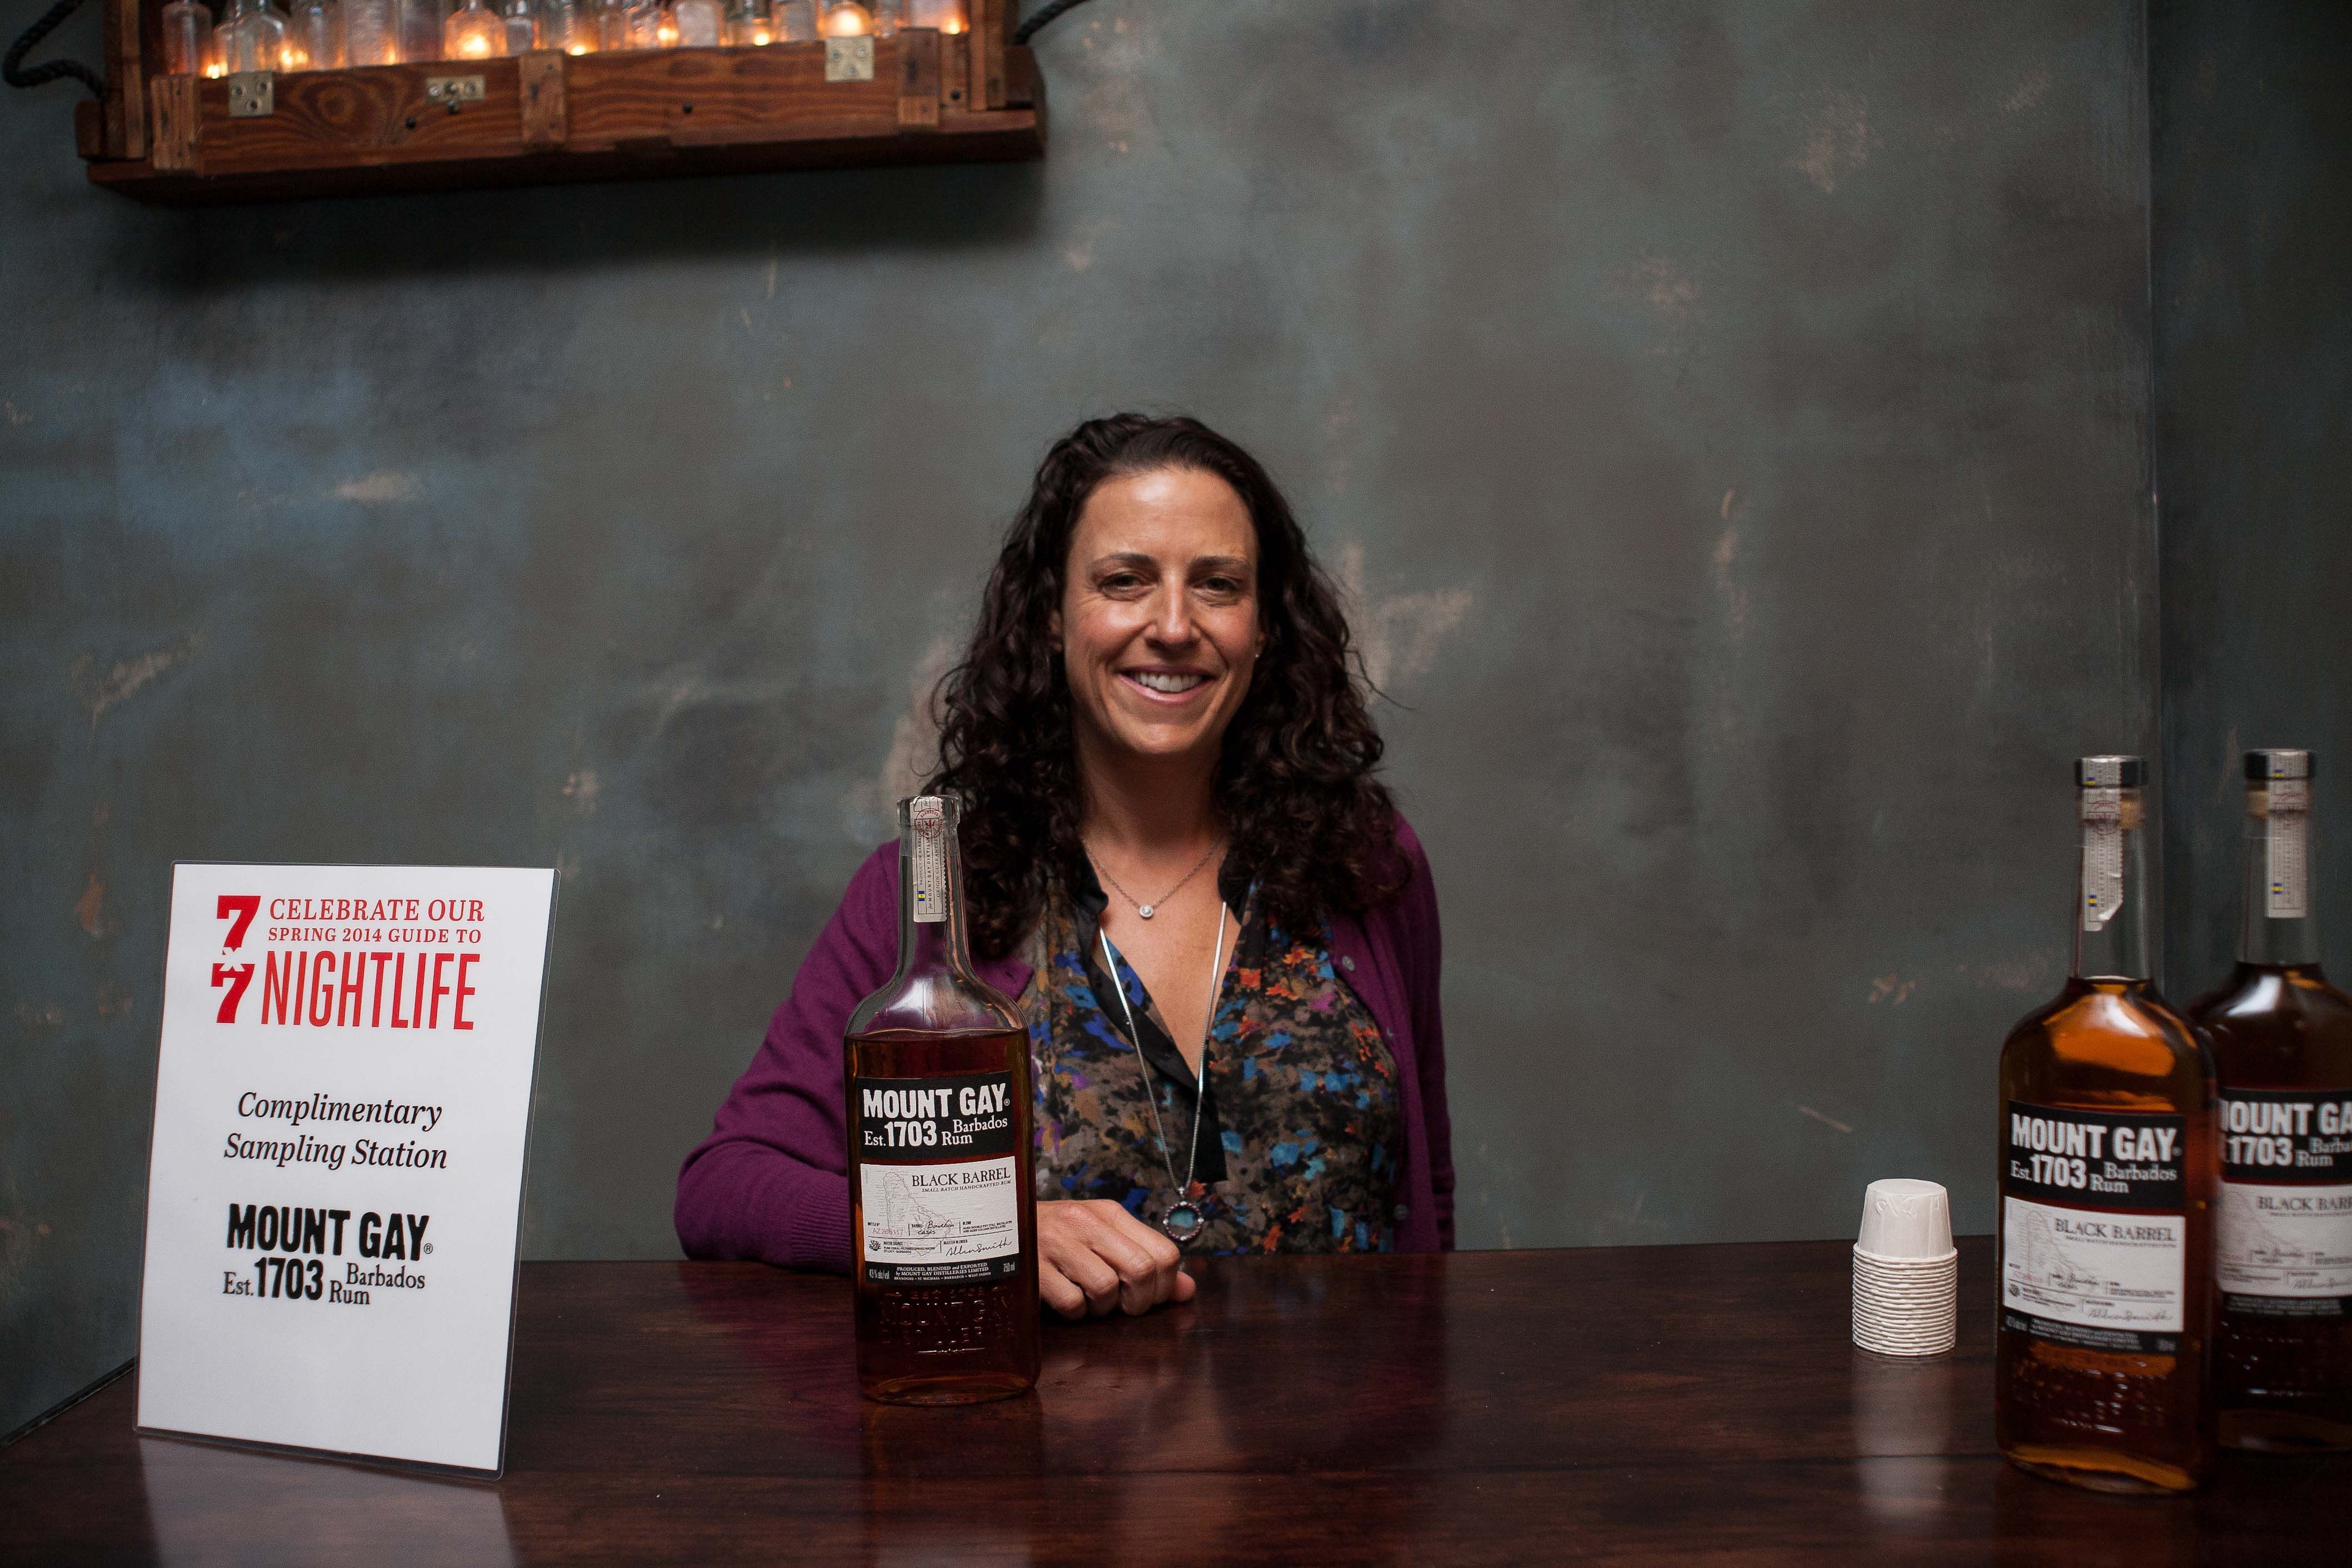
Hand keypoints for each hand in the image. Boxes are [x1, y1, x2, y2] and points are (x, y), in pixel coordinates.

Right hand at [1037, 1199, 1196, 1319]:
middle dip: (1138, 1302)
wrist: (996, 1226)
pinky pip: (1071, 1304)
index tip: (1145, 1296)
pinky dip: (1074, 1314)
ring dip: (1101, 1308)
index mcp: (1110, 1213)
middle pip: (1141, 1270)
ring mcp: (1057, 1243)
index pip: (1164, 1252)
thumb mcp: (1104, 1239)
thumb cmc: (1057, 1238)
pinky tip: (1063, 1301)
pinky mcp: (1032, 1267)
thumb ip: (1147, 1262)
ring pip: (1106, 1288)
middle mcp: (1086, 1222)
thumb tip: (1188, 1291)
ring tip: (1088, 1299)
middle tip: (1122, 1306)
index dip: (1163, 1286)